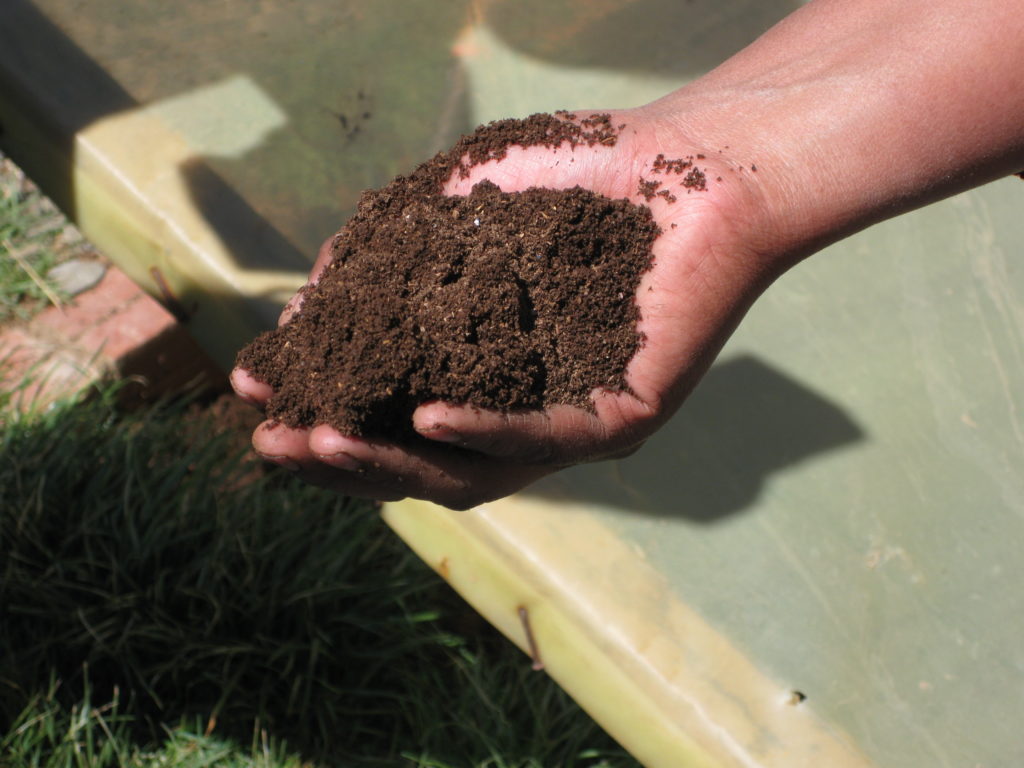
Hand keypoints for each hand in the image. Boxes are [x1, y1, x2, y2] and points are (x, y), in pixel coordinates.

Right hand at [232, 106, 781, 507]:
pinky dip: (479, 435)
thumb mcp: (452, 211)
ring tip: (321, 440)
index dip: (319, 405)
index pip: (388, 411)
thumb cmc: (577, 177)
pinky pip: (544, 443)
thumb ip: (384, 260)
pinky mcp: (623, 416)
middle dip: (340, 456)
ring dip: (391, 464)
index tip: (252, 391)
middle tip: (270, 441)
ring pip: (472, 474)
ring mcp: (570, 420)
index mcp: (480, 369)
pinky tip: (422, 421)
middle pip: (419, 462)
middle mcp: (521, 408)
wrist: (695, 159)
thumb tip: (303, 311)